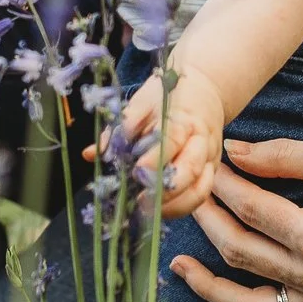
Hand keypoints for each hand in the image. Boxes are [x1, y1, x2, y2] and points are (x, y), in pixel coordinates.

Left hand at [89, 66, 226, 217]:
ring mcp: (210, 159)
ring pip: (199, 189)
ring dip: (173, 205)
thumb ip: (119, 129)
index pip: (173, 140)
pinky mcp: (211, 171)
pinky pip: (200, 195)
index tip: (136, 173)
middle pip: (191, 169)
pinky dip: (180, 207)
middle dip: (165, 190)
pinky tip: (158, 211)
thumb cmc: (169, 96)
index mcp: (184, 118)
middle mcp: (202, 140)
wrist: (206, 89)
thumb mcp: (142, 102)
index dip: (155, 159)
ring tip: (146, 212)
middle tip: (139, 201)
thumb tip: (91, 155)